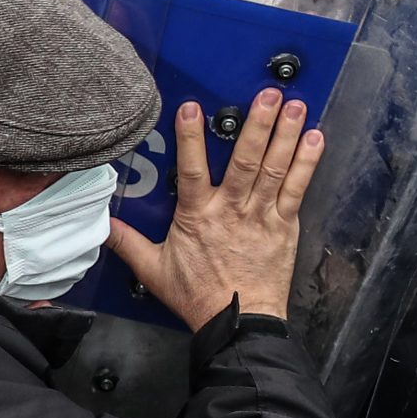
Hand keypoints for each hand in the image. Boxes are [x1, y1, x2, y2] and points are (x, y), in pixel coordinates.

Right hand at [109, 89, 320, 330]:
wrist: (238, 322)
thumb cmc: (198, 297)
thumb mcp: (153, 270)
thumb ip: (127, 242)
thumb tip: (102, 223)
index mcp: (198, 216)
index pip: (192, 169)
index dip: (191, 138)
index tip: (191, 108)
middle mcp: (231, 210)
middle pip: (245, 161)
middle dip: (257, 125)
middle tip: (267, 95)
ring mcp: (261, 216)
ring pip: (274, 168)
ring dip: (285, 135)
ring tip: (295, 106)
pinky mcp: (284, 226)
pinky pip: (297, 189)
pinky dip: (307, 163)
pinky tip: (314, 139)